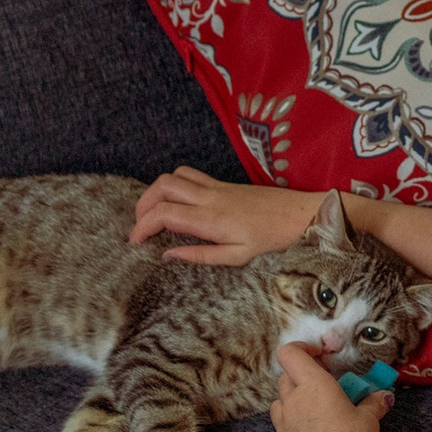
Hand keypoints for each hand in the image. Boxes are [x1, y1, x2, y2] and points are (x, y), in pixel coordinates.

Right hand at [130, 168, 318, 263]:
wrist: (297, 213)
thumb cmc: (270, 237)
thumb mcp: (236, 256)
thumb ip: (200, 255)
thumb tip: (167, 255)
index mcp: (210, 218)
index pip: (163, 214)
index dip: (142, 226)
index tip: (134, 242)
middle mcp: (209, 197)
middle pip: (162, 187)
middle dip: (142, 205)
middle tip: (139, 227)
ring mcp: (215, 186)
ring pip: (173, 176)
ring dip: (155, 192)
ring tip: (151, 214)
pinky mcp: (221, 183)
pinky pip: (188, 174)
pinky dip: (172, 184)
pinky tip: (174, 201)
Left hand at [269, 343, 392, 431]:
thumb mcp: (369, 418)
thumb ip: (372, 403)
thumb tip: (383, 397)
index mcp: (313, 385)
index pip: (290, 354)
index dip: (302, 349)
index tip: (319, 357)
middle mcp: (293, 402)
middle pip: (285, 378)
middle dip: (301, 377)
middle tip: (322, 387)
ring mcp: (283, 427)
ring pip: (278, 405)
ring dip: (291, 402)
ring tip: (312, 412)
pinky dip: (290, 429)